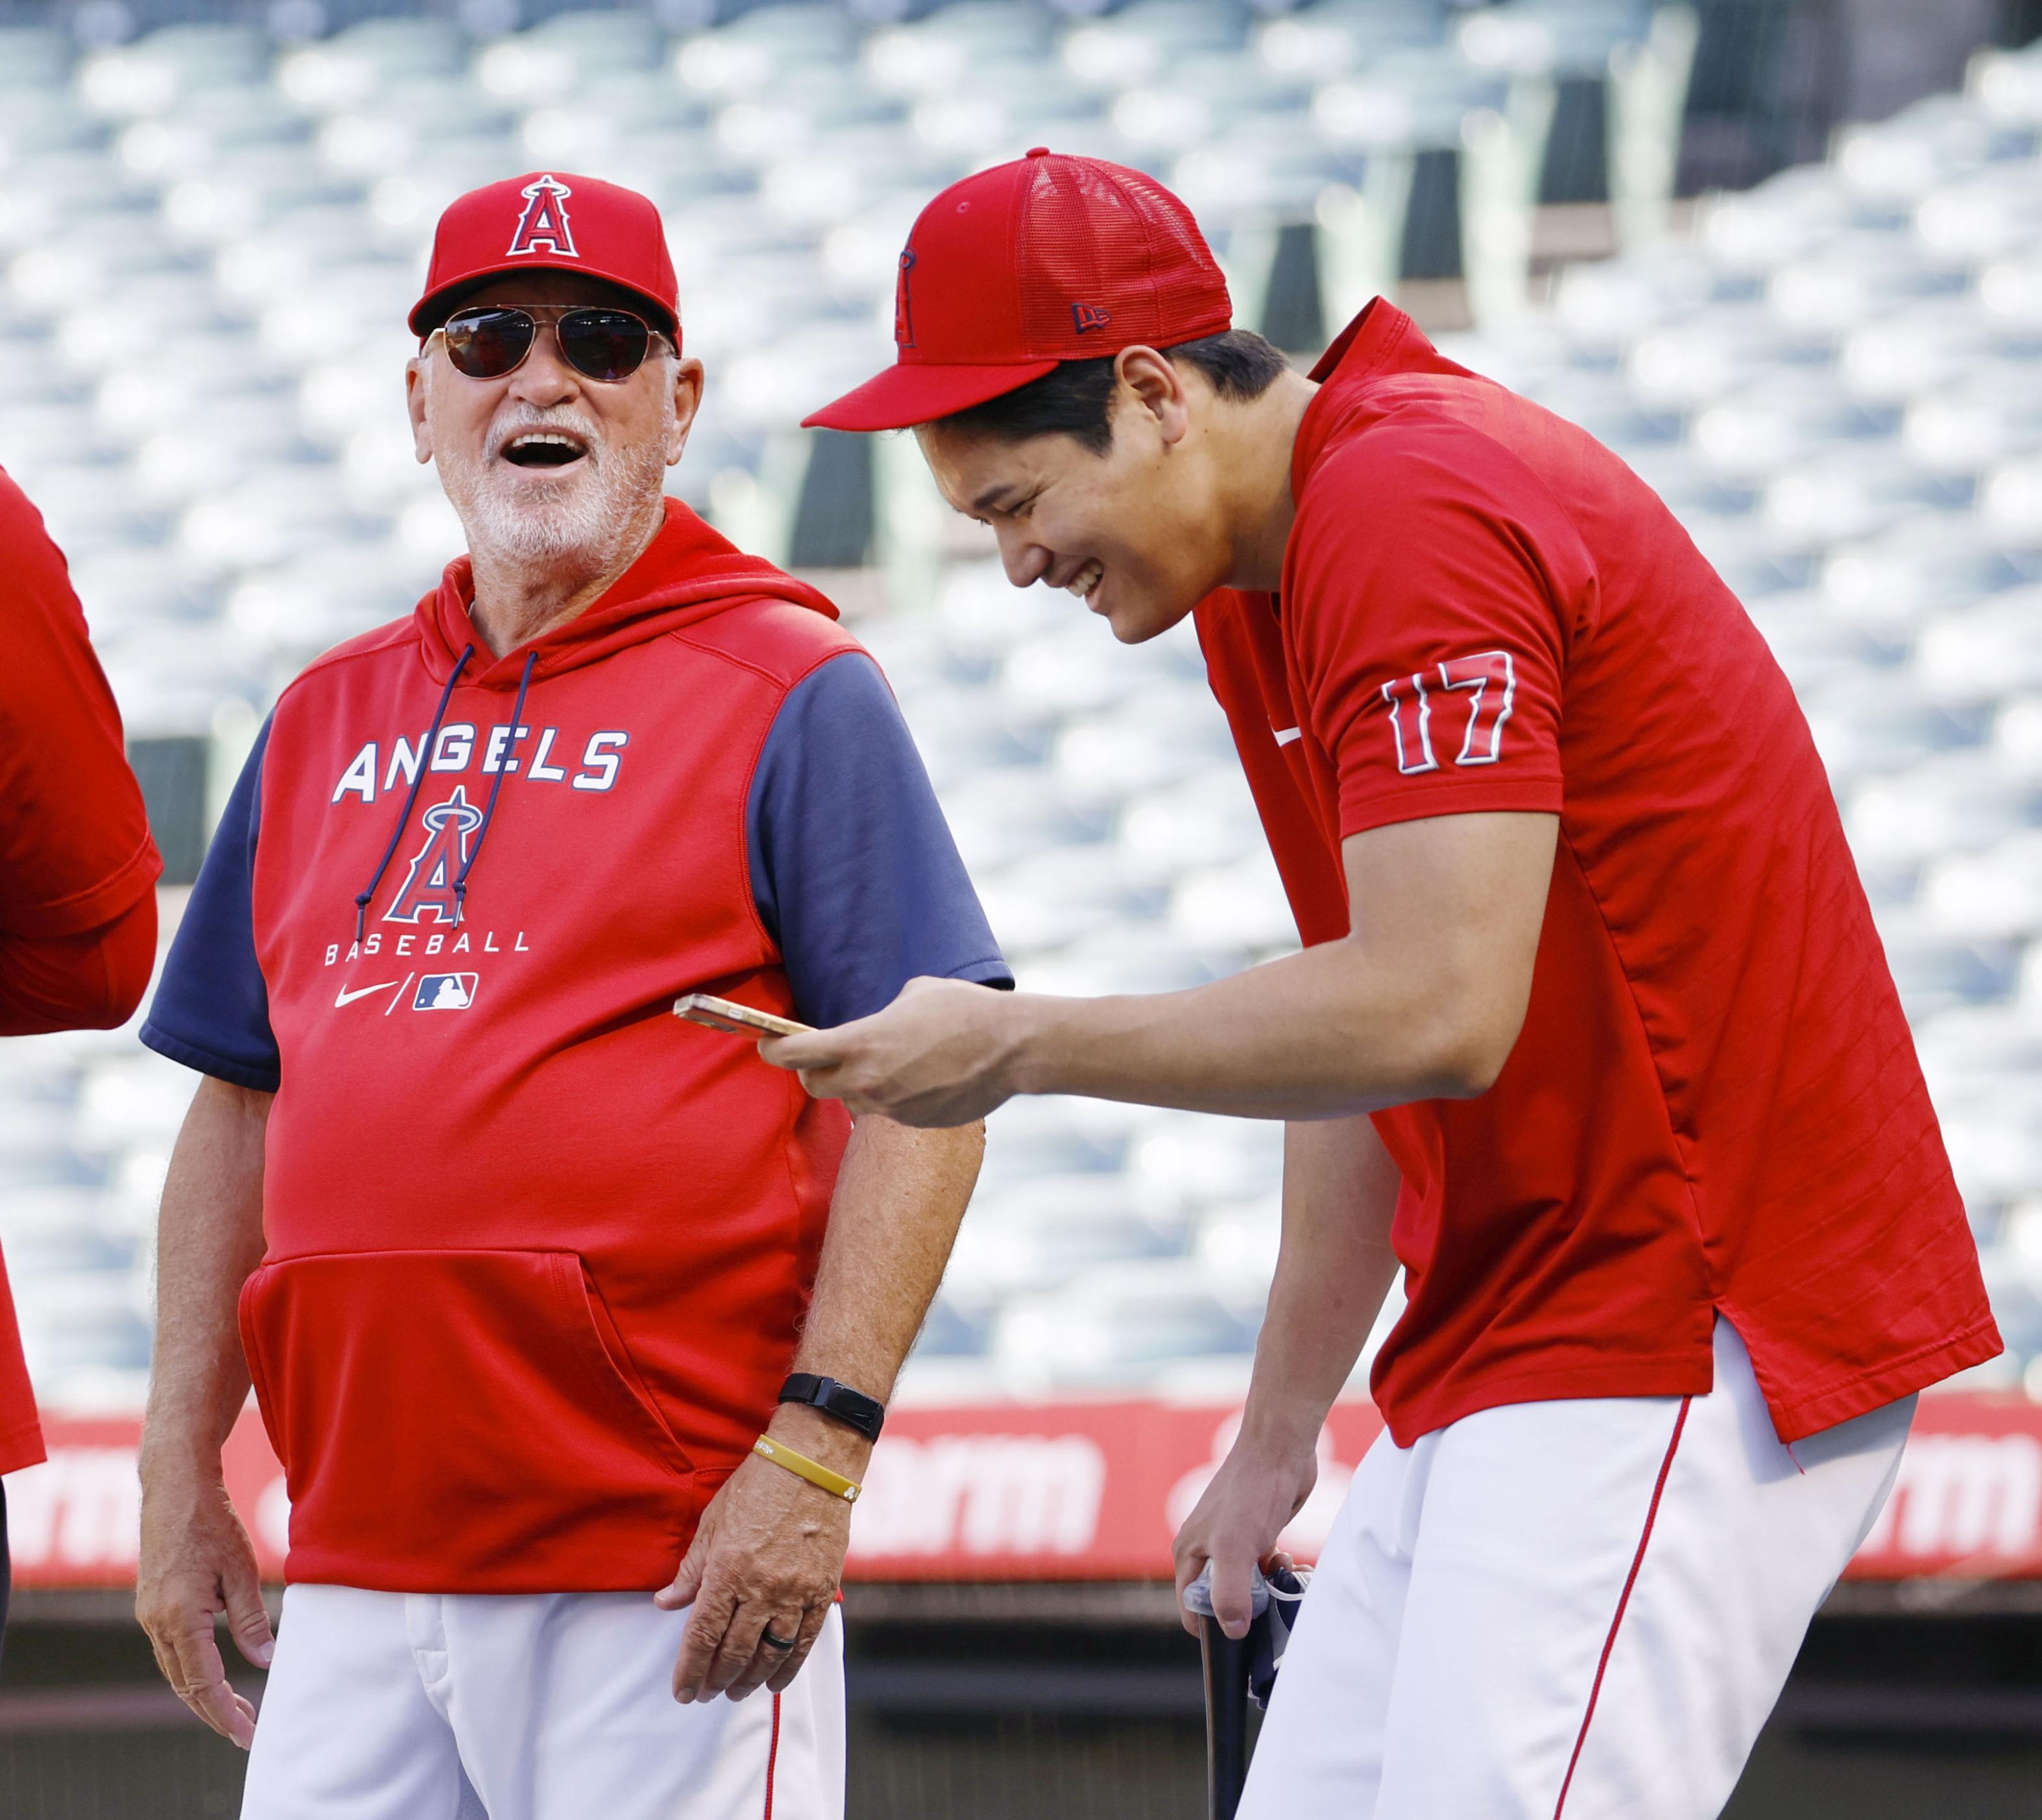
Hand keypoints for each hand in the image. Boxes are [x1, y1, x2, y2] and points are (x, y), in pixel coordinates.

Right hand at [135, 1471, 273, 1748]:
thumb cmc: (212, 1521)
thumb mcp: (242, 1569)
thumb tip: (263, 1660)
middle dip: (216, 1712)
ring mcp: (149, 1614)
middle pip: (185, 1686)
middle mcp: (156, 1622)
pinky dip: (192, 1670)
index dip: (226, 1713)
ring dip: (203, 1694)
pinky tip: (215, 1672)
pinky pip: (170, 1650)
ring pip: (175, 1671)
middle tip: (247, 1730)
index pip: (203, 1683)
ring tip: (237, 1708)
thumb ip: (250, 1619)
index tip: (249, 1734)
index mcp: (180, 1618)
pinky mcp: (151, 1604)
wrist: (174, 1486)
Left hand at [655, 1417, 858, 1702]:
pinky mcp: (822, 1591)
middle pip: (734, 1652)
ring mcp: (795, 1592)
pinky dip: (789, 1667)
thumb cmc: (758, 1485)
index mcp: (727, 1569)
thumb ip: (690, 1569)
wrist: (814, 1463)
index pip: (702, 1635)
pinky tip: (775, 1681)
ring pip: (769, 1654)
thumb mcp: (713, 1521)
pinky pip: (804, 1641)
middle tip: (707, 1693)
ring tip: (736, 1691)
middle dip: (716, 1680)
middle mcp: (760, 1588)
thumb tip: (665, 1602)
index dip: (689, 1670)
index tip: (682, 1691)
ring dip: (749, 1680)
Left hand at [759, 977, 1024, 1126]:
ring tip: (890, 1061)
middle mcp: (867, 1081)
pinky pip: (889, 1110)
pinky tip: (923, 1076)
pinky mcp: (913, 1123)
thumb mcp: (913, 993)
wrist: (1011, 1047)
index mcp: (860, 1043)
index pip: (793, 1054)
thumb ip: (881, 1013)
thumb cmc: (963, 1009)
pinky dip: (895, 1095)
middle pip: (814, 1084)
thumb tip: (878, 1024)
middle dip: (813, 1069)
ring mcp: (891, 1107)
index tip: (766, 1044)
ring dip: (858, 1083)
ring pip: (854, 1099)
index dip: (773, 1050)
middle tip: (824, 1054)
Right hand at [1172, 1435, 1316, 1640]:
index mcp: (1188, 1553)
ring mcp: (1233, 1542)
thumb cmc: (1250, 1492)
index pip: (1191, 1609)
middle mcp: (1206, 1550)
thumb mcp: (1235, 1547)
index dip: (1213, 1627)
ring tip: (1281, 1574)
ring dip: (1267, 1589)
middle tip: (1269, 1601)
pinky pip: (1265, 1569)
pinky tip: (1289, 1561)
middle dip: (1247, 1607)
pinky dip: (1278, 1572)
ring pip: (1248, 1585)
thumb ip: (1230, 1593)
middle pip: (1222, 1600)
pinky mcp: (1257, 1535)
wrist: (1280, 1449)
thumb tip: (1232, 1631)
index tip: (1242, 1638)